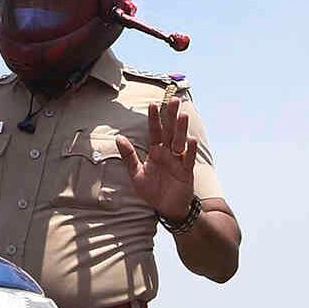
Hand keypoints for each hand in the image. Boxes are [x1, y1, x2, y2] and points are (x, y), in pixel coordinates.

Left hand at [116, 98, 197, 221]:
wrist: (167, 207)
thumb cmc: (152, 190)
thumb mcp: (136, 173)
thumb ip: (128, 156)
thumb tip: (118, 138)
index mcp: (156, 152)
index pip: (154, 131)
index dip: (154, 118)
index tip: (152, 103)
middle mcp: (168, 153)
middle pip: (170, 131)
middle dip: (171, 116)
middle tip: (174, 99)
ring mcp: (178, 161)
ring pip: (180, 141)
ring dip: (182, 128)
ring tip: (183, 114)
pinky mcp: (186, 172)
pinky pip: (188, 159)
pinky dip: (189, 150)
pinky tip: (190, 140)